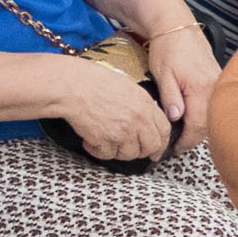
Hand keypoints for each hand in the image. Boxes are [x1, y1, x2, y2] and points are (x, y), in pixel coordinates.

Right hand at [58, 59, 172, 162]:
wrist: (73, 87)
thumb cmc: (93, 82)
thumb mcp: (127, 88)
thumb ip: (140, 105)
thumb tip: (146, 118)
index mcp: (145, 105)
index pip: (164, 130)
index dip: (161, 143)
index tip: (156, 150)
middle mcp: (137, 120)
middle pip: (150, 146)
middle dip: (142, 152)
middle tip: (131, 151)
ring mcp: (122, 132)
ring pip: (129, 154)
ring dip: (117, 151)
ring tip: (105, 140)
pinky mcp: (106, 141)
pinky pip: (107, 154)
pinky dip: (98, 150)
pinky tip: (91, 140)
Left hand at [144, 27, 223, 156]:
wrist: (176, 24)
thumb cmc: (166, 48)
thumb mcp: (162, 74)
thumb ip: (171, 98)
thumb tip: (176, 119)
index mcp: (201, 88)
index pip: (198, 126)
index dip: (185, 142)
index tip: (173, 149)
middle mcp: (215, 87)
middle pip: (208, 124)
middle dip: (193, 138)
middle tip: (176, 145)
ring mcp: (218, 82)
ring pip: (212, 114)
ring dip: (199, 126)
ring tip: (182, 134)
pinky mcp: (217, 77)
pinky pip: (213, 102)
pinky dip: (203, 113)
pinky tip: (191, 116)